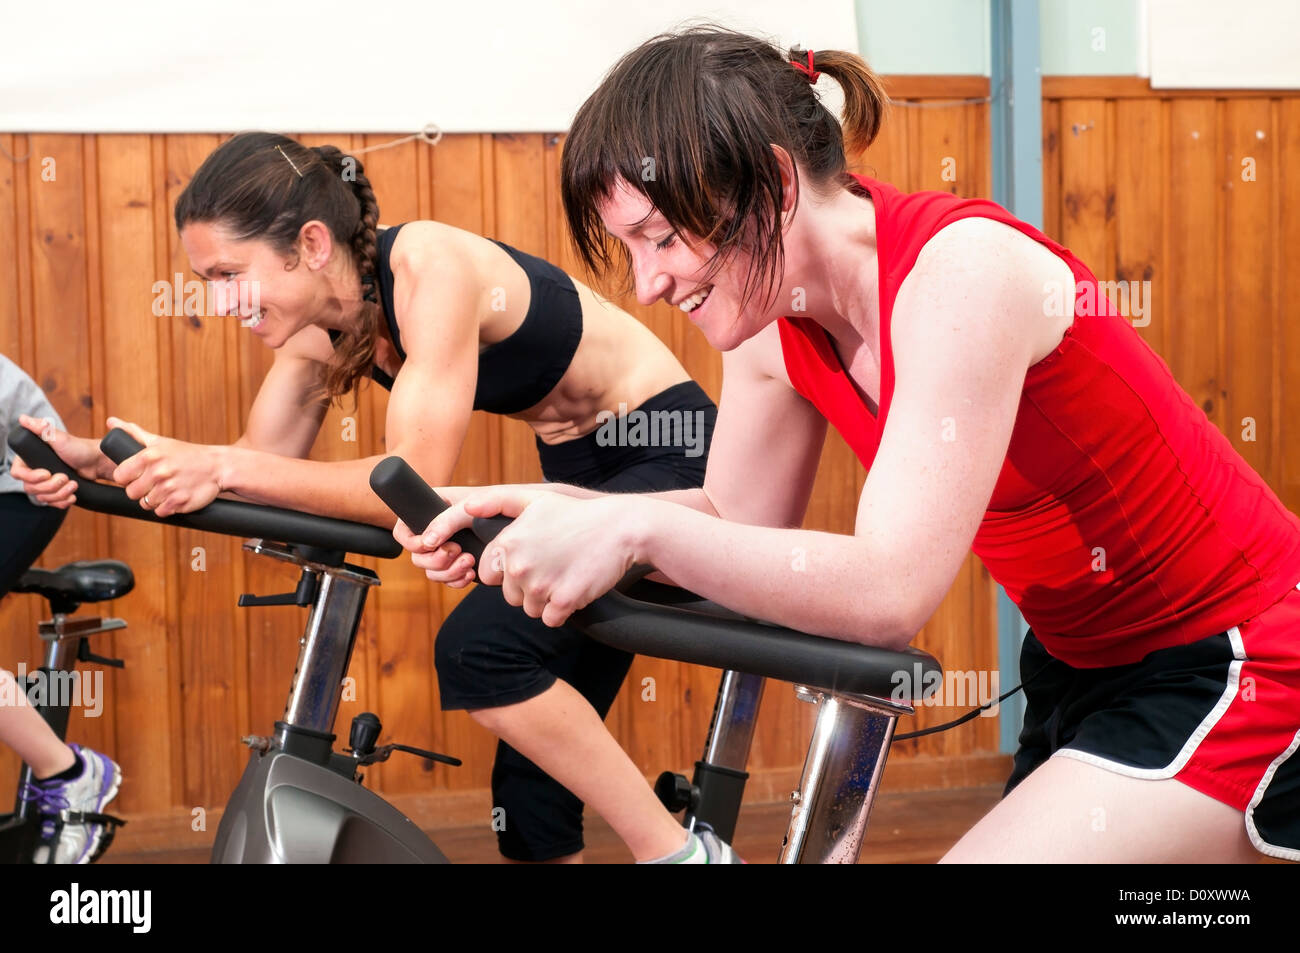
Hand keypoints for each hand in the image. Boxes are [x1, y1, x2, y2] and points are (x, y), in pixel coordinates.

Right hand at [9, 414, 111, 507]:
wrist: (96, 462)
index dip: (30, 476)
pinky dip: (62, 502)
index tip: (46, 473)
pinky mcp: (56, 492)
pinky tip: (73, 495)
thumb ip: (42, 429)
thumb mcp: (60, 438)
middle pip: (30, 488)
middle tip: (66, 477)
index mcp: (30, 458)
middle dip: (50, 486)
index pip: (17, 473)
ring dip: (59, 493)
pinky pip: (52, 503)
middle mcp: (35, 471)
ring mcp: (45, 483)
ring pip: (42, 497)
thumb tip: (23, 418)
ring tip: (73, 484)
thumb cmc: (79, 447)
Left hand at [107, 417, 225, 517]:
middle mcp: (158, 472)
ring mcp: (169, 489)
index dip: (127, 478)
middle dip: (140, 490)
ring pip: (146, 504)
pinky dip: (166, 507)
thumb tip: (111, 422)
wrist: (218, 466)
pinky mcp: (180, 502)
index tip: (137, 476)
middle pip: (131, 493)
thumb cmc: (186, 454)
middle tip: (153, 484)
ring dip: (154, 500)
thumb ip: (134, 433)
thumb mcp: (161, 441)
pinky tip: (174, 497)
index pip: (120, 476)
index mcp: (150, 456)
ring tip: (166, 490)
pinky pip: (161, 512)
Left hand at [418, 487, 649, 626]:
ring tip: (565, 574)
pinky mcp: (564, 601)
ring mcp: (541, 585)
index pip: (488, 576)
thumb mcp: (535, 499)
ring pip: (531, 610)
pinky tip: (574, 586)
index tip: (531, 559)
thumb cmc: (577, 514)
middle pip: (510, 596)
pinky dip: (563, 609)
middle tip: (553, 565)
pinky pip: (552, 619)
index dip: (507, 571)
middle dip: (528, 587)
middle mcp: (519, 566)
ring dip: (546, 599)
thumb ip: (495, 501)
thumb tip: (467, 508)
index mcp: (507, 543)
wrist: (621, 528)